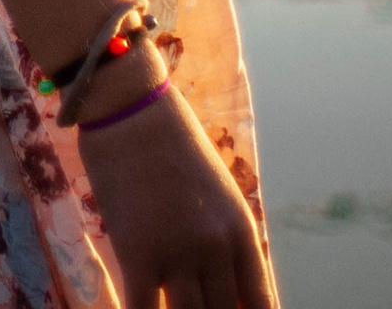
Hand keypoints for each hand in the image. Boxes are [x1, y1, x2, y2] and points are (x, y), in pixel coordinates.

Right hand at [79, 85, 275, 308]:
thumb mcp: (215, 191)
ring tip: (169, 306)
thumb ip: (222, 240)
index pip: (262, 306)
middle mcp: (218, 250)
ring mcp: (178, 254)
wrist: (129, 104)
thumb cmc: (168, 139)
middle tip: (195, 308)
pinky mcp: (137, 255)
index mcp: (242, 232)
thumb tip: (220, 285)